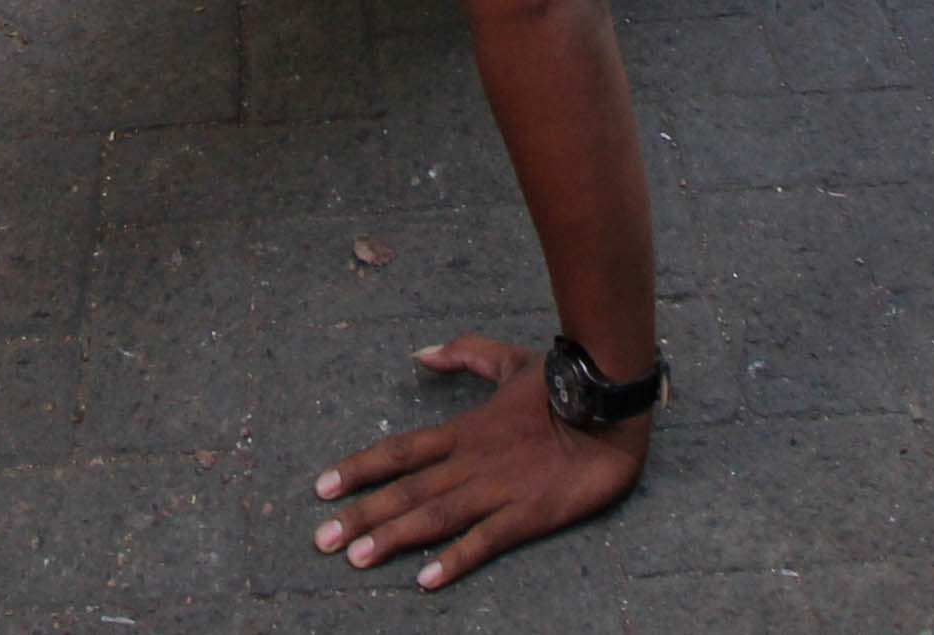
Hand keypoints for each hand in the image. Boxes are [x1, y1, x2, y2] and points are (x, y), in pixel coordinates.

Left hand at [311, 337, 645, 592]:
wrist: (612, 404)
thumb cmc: (562, 384)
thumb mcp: (509, 360)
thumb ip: (465, 354)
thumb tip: (421, 353)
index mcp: (464, 429)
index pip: (400, 450)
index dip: (360, 469)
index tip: (322, 488)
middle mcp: (472, 461)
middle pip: (407, 490)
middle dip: (362, 514)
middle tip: (321, 539)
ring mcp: (498, 489)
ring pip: (436, 516)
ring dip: (394, 537)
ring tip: (356, 557)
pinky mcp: (529, 514)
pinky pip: (486, 540)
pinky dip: (455, 559)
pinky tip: (427, 580)